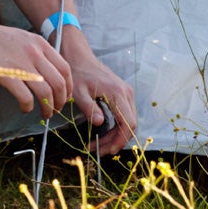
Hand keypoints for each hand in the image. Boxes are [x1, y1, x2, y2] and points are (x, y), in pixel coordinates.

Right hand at [0, 14, 72, 117]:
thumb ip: (37, 53)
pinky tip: (25, 109)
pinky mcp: (7, 76)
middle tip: (56, 109)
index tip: (64, 96)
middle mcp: (35, 53)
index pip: (65, 68)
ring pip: (46, 92)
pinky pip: (26, 97)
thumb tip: (47, 74)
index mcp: (40, 44)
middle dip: (60, 101)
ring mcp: (21, 64)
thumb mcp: (22, 39)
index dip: (68, 86)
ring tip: (45, 114)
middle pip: (59, 82)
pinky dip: (28, 107)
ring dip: (48, 107)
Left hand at [64, 40, 137, 154]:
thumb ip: (89, 108)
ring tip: (97, 145)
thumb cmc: (77, 73)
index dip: (120, 140)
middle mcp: (126, 94)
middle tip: (98, 151)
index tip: (107, 151)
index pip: (128, 123)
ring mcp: (126, 94)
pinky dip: (115, 128)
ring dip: (115, 136)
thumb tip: (100, 123)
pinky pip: (124, 117)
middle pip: (130, 126)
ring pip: (128, 122)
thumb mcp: (78, 92)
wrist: (80, 57)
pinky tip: (101, 134)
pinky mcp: (123, 95)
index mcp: (117, 93)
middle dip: (116, 142)